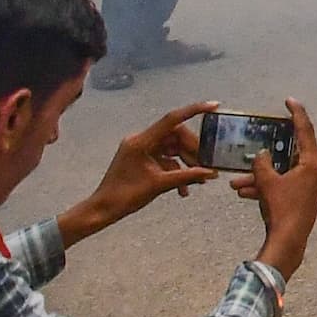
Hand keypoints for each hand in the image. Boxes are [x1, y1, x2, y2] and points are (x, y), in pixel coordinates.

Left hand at [63, 103, 218, 245]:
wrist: (103, 210)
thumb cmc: (124, 197)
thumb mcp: (159, 185)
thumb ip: (186, 176)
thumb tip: (210, 173)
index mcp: (141, 141)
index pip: (172, 119)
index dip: (194, 110)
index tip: (213, 106)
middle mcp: (140, 141)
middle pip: (175, 136)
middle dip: (192, 150)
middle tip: (206, 163)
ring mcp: (141, 150)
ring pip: (172, 149)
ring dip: (186, 163)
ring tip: (199, 179)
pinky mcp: (142, 160)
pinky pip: (165, 160)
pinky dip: (176, 171)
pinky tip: (185, 189)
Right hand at [234, 99, 316, 281]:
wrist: (288, 241)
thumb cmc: (281, 210)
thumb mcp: (267, 182)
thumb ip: (262, 163)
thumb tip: (261, 155)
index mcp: (313, 162)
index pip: (305, 130)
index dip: (296, 113)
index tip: (289, 100)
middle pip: (291, 153)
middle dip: (268, 154)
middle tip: (260, 140)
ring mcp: (313, 185)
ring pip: (284, 172)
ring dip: (262, 176)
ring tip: (237, 182)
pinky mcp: (307, 197)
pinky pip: (285, 185)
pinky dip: (267, 186)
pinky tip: (244, 192)